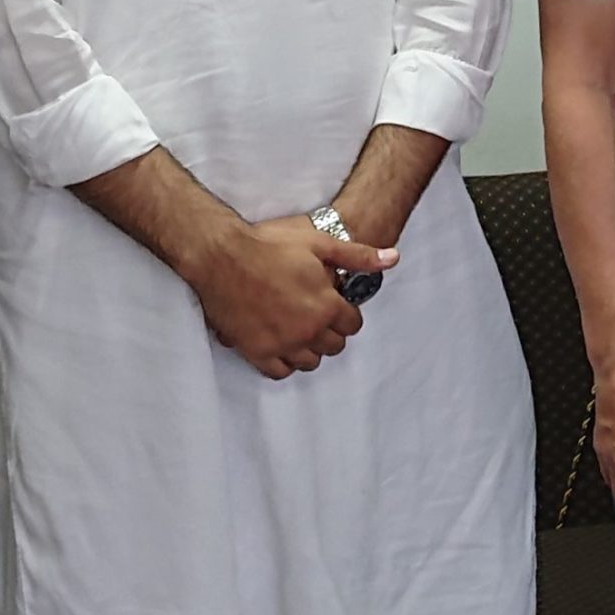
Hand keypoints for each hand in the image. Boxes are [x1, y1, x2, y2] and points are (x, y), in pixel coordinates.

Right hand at [188, 215, 396, 379]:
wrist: (221, 255)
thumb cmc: (270, 246)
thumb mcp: (319, 243)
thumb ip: (358, 256)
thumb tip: (393, 258)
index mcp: (326, 306)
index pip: (352, 325)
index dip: (345, 313)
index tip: (334, 304)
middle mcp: (307, 331)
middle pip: (334, 346)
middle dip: (331, 331)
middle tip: (316, 314)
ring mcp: (281, 344)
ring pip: (310, 362)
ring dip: (310, 348)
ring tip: (300, 329)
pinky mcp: (256, 351)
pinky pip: (280, 371)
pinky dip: (285, 362)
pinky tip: (282, 345)